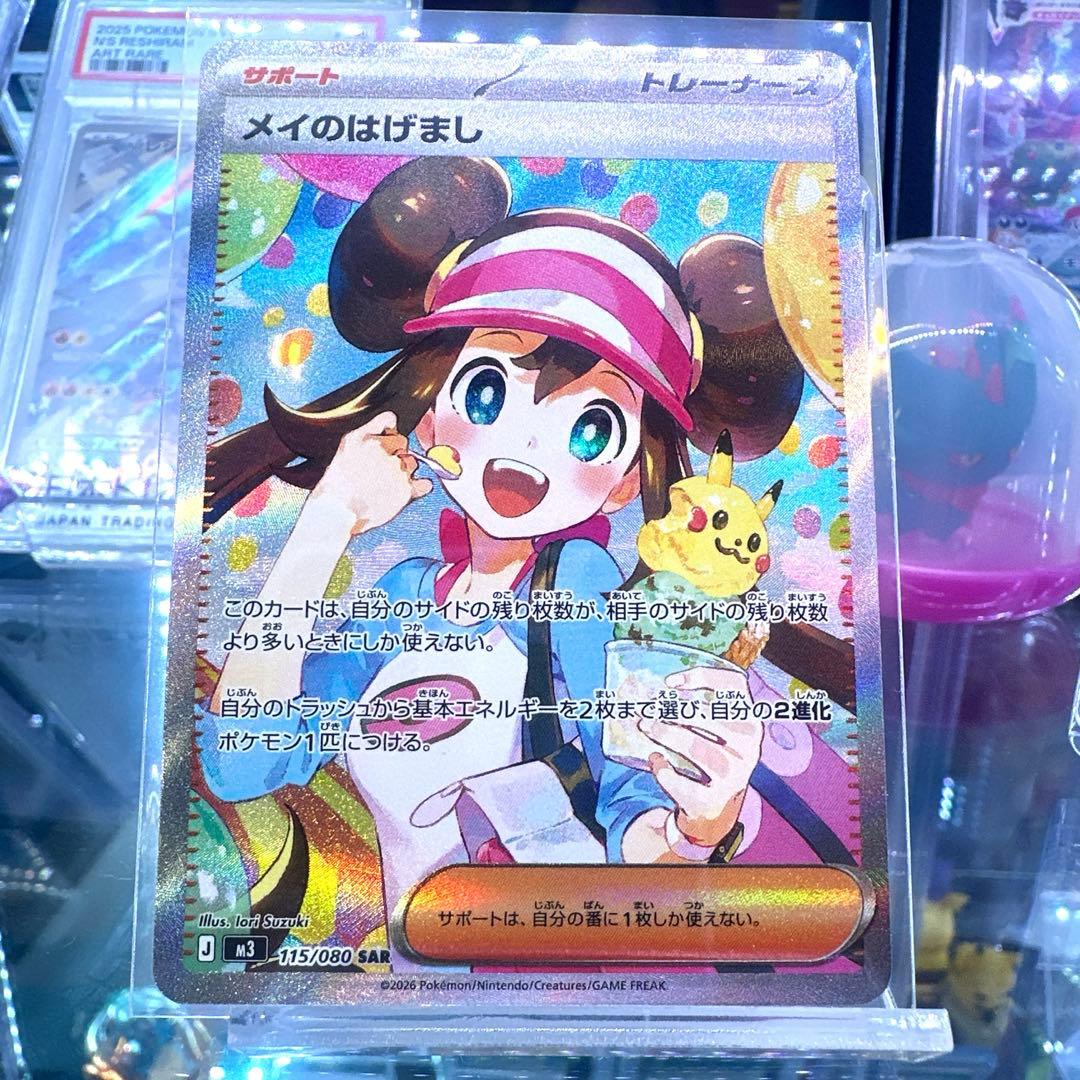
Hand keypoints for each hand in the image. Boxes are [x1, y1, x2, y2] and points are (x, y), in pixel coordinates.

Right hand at [309, 410, 431, 534]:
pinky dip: (419, 486)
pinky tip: (403, 490)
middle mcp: (383, 450)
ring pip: (411, 462)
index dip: (389, 432)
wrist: (337, 511)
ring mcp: (397, 469)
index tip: (386, 441)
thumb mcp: (346, 447)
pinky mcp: (405, 489)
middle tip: (379, 469)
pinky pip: (424, 483)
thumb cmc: (337, 484)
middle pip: (403, 442)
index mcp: (366, 437)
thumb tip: (392, 425)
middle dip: (395, 453)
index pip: (389, 419)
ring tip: (384, 483)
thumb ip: (369, 431)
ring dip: (403, 470)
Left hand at [639, 664, 761, 848]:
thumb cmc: (710, 757)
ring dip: (668, 734)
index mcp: (749, 722)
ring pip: (699, 748)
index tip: (670, 682)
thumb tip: (655, 692)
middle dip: (675, 711)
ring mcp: (734, 775)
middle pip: (712, 718)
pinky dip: (664, 770)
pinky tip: (655, 760)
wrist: (714, 811)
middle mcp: (748, 747)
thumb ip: (696, 709)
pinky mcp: (714, 800)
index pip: (734, 687)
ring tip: (647, 727)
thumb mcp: (715, 732)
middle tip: (648, 711)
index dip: (703, 677)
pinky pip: (684, 783)